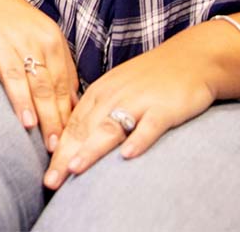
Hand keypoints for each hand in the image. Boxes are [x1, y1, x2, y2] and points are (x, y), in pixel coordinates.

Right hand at [0, 0, 79, 152]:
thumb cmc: (23, 30)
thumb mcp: (49, 43)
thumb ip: (63, 73)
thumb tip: (76, 109)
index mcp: (51, 42)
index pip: (60, 84)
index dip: (64, 114)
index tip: (68, 142)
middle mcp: (28, 41)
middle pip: (42, 83)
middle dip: (49, 116)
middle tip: (53, 145)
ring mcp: (2, 40)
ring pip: (14, 72)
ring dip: (22, 98)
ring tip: (28, 124)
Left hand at [42, 32, 216, 189]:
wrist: (192, 58)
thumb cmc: (151, 79)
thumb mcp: (118, 89)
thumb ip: (98, 112)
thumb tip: (74, 142)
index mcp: (101, 91)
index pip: (73, 125)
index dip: (58, 150)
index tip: (47, 175)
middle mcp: (115, 95)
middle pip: (85, 129)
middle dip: (66, 156)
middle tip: (51, 181)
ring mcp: (139, 101)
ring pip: (111, 127)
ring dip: (92, 148)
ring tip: (76, 168)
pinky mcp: (164, 107)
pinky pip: (150, 125)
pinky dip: (139, 139)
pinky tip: (128, 155)